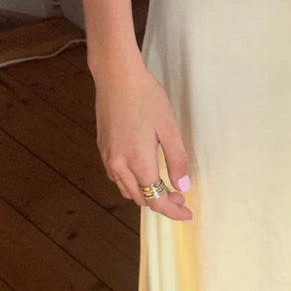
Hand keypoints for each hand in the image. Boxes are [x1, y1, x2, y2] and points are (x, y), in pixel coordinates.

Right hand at [92, 48, 192, 220]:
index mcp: (138, 162)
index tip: (187, 214)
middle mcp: (119, 166)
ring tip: (165, 186)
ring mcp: (108, 158)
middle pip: (141, 199)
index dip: (173, 211)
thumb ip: (176, 160)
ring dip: (146, 194)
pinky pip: (118, 177)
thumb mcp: (168, 128)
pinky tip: (144, 172)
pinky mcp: (102, 149)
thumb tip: (182, 186)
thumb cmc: (146, 97)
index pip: (156, 200)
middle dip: (162, 202)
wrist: (116, 76)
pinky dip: (132, 183)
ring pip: (127, 190)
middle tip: (180, 196)